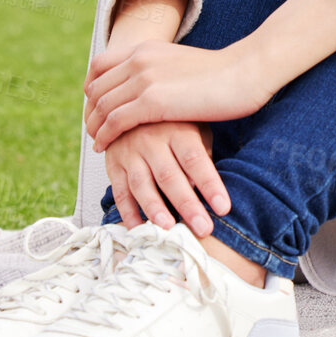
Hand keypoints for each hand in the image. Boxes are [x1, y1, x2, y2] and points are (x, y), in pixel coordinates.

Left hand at [83, 39, 273, 150]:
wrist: (246, 71)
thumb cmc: (224, 73)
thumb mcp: (182, 63)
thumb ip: (162, 70)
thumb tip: (155, 84)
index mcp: (146, 48)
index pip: (99, 66)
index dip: (91, 88)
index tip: (94, 107)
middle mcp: (139, 59)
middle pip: (95, 88)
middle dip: (90, 111)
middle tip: (93, 129)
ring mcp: (145, 79)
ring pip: (101, 106)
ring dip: (94, 126)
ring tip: (96, 141)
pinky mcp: (153, 102)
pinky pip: (114, 122)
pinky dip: (104, 136)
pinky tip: (104, 147)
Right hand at [105, 120, 226, 238]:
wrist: (128, 107)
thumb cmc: (171, 122)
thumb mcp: (193, 127)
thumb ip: (201, 153)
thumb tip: (200, 187)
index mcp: (178, 130)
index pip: (195, 159)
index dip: (209, 184)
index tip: (223, 208)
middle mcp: (152, 140)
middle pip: (170, 176)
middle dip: (187, 205)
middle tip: (203, 228)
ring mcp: (130, 152)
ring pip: (141, 184)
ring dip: (154, 209)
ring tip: (168, 229)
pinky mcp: (113, 164)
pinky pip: (119, 191)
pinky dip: (127, 212)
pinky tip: (138, 229)